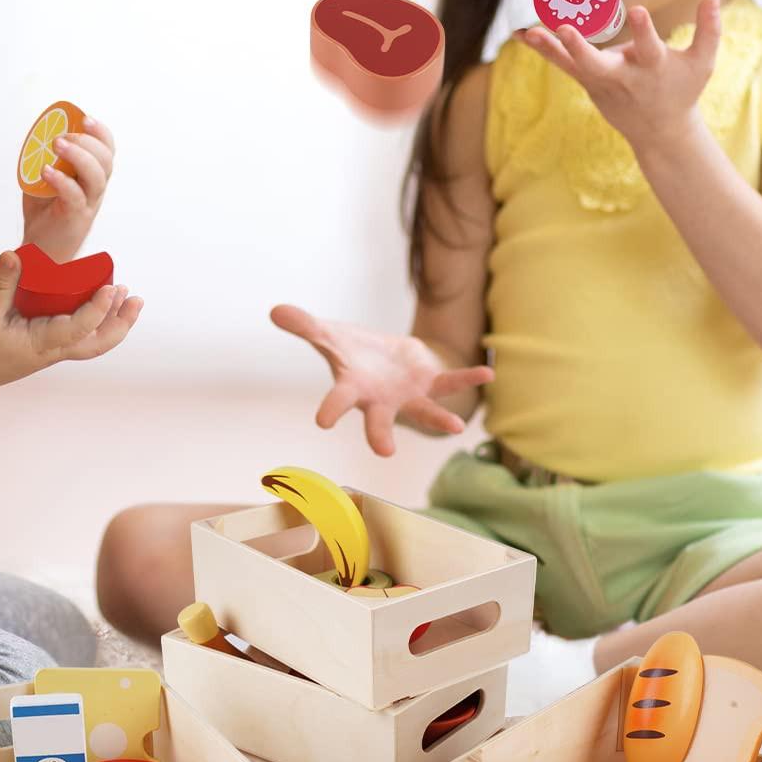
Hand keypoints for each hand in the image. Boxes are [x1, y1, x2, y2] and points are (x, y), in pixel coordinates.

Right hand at [0, 249, 140, 391]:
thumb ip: (0, 283)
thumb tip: (12, 254)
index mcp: (42, 343)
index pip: (78, 329)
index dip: (97, 309)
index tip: (111, 288)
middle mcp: (55, 349)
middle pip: (98, 344)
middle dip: (121, 323)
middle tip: (136, 298)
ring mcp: (56, 349)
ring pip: (95, 342)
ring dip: (116, 322)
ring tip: (130, 297)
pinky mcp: (52, 345)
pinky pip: (84, 335)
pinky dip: (99, 321)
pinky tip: (106, 302)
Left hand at [21, 115, 115, 262]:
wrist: (39, 250)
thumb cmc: (44, 213)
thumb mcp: (45, 179)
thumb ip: (47, 158)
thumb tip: (36, 133)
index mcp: (91, 178)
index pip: (107, 151)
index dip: (101, 133)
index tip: (85, 119)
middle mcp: (95, 190)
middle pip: (105, 161)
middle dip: (89, 141)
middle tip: (63, 135)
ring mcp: (88, 204)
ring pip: (96, 177)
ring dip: (78, 156)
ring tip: (56, 144)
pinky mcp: (75, 219)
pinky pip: (75, 196)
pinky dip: (61, 181)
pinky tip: (46, 171)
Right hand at [269, 304, 494, 456]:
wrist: (383, 358)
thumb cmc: (350, 352)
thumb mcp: (328, 335)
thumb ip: (305, 326)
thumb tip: (275, 310)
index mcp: (353, 389)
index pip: (338, 400)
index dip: (331, 410)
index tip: (322, 421)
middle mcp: (380, 401)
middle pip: (379, 421)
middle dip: (381, 435)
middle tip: (385, 451)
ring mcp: (407, 397)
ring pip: (423, 412)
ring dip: (439, 419)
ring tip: (456, 427)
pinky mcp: (430, 384)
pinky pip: (450, 382)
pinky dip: (468, 378)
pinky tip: (487, 373)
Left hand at [519, 0, 721, 152]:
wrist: (658, 130)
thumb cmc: (682, 90)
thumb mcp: (703, 63)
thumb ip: (709, 30)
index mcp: (654, 68)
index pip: (649, 48)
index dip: (645, 30)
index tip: (639, 9)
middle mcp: (623, 76)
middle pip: (598, 63)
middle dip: (580, 48)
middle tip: (565, 29)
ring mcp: (600, 80)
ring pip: (572, 64)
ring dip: (551, 48)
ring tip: (529, 32)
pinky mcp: (586, 81)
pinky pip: (561, 63)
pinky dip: (542, 48)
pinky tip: (520, 33)